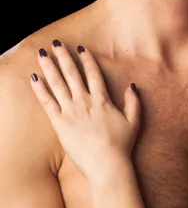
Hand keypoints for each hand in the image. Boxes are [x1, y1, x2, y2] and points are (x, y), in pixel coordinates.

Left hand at [31, 41, 139, 181]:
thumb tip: (132, 86)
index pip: (93, 74)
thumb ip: (133, 102)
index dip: (86, 59)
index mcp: (102, 100)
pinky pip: (47, 102)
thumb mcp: (133, 121)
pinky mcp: (60, 123)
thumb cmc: (121, 145)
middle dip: (63, 56)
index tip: (81, 48)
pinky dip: (40, 89)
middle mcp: (85, 101)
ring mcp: (71, 111)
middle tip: (56, 43)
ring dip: (49, 66)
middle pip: (72, 73)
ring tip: (42, 54)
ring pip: (57, 83)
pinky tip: (34, 78)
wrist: (107, 164)